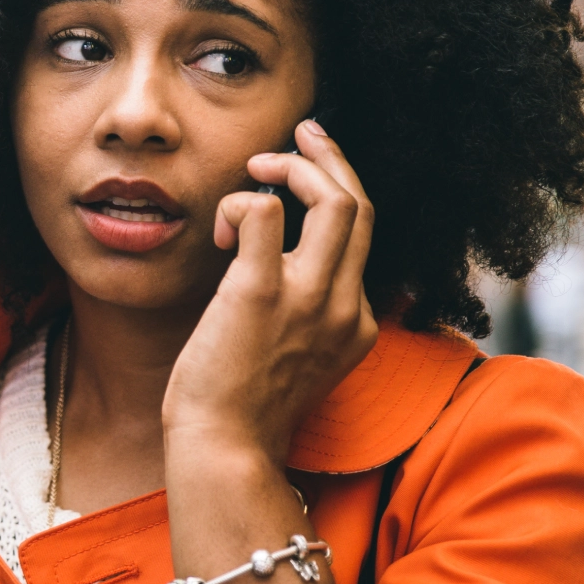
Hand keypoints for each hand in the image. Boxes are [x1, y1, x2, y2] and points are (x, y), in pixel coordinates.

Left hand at [162, 119, 377, 462]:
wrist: (224, 451)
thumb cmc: (240, 411)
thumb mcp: (293, 361)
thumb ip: (300, 319)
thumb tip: (268, 269)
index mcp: (355, 325)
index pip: (362, 240)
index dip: (337, 195)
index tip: (310, 170)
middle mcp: (343, 307)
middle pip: (362, 207)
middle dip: (333, 158)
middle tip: (303, 132)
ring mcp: (307, 299)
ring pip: (335, 200)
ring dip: (296, 167)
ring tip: (260, 163)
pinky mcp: (259, 293)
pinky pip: (265, 212)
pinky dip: (244, 203)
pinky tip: (221, 230)